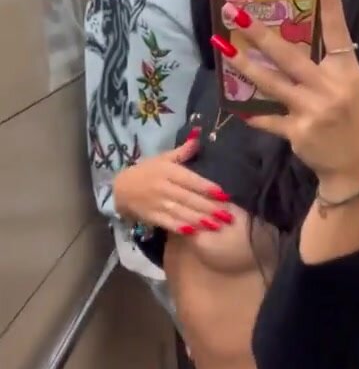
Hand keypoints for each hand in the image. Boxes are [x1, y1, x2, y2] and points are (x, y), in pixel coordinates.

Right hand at [113, 132, 232, 234]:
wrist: (120, 188)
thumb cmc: (146, 171)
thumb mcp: (163, 158)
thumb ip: (182, 151)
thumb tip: (199, 135)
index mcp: (168, 171)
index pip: (190, 180)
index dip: (207, 187)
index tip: (224, 195)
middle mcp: (163, 187)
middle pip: (189, 198)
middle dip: (209, 208)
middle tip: (228, 216)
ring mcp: (157, 203)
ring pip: (181, 212)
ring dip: (199, 220)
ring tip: (217, 226)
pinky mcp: (152, 217)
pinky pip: (168, 223)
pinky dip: (180, 227)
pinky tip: (194, 232)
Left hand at [211, 0, 358, 201]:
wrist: (356, 167)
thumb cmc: (351, 120)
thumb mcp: (348, 87)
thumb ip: (325, 66)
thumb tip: (290, 43)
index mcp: (346, 71)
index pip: (338, 29)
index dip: (332, 0)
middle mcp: (330, 87)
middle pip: (290, 55)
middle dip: (260, 33)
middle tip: (235, 12)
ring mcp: (313, 111)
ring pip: (271, 83)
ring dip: (244, 65)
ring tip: (222, 47)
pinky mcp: (297, 132)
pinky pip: (268, 120)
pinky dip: (253, 115)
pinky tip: (237, 108)